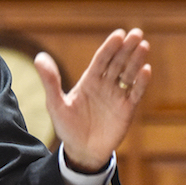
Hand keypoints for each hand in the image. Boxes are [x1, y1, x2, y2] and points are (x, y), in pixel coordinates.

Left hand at [34, 28, 150, 172]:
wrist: (81, 152)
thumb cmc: (67, 127)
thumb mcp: (56, 104)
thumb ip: (50, 81)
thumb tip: (39, 57)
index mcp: (89, 80)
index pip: (101, 59)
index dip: (110, 47)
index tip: (119, 34)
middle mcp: (105, 84)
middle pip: (118, 62)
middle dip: (127, 48)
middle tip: (136, 32)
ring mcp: (117, 96)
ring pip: (129, 74)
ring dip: (136, 60)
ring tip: (143, 45)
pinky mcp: (127, 110)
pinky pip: (135, 93)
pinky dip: (141, 82)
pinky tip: (146, 70)